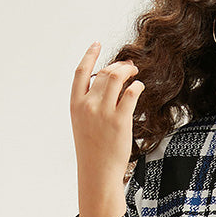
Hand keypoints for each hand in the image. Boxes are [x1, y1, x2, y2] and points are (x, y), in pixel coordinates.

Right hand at [70, 43, 144, 216]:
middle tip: (129, 66)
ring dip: (128, 71)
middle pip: (104, 73)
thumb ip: (91, 104)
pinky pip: (131, 93)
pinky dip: (137, 86)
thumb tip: (108, 85)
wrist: (98, 172)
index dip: (90, 55)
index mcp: (75, 105)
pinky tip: (140, 88)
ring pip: (117, 78)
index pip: (81, 73)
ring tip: (135, 73)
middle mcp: (88, 105)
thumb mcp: (84, 125)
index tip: (97, 44)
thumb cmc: (93, 151)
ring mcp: (103, 112)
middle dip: (118, 66)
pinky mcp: (120, 120)